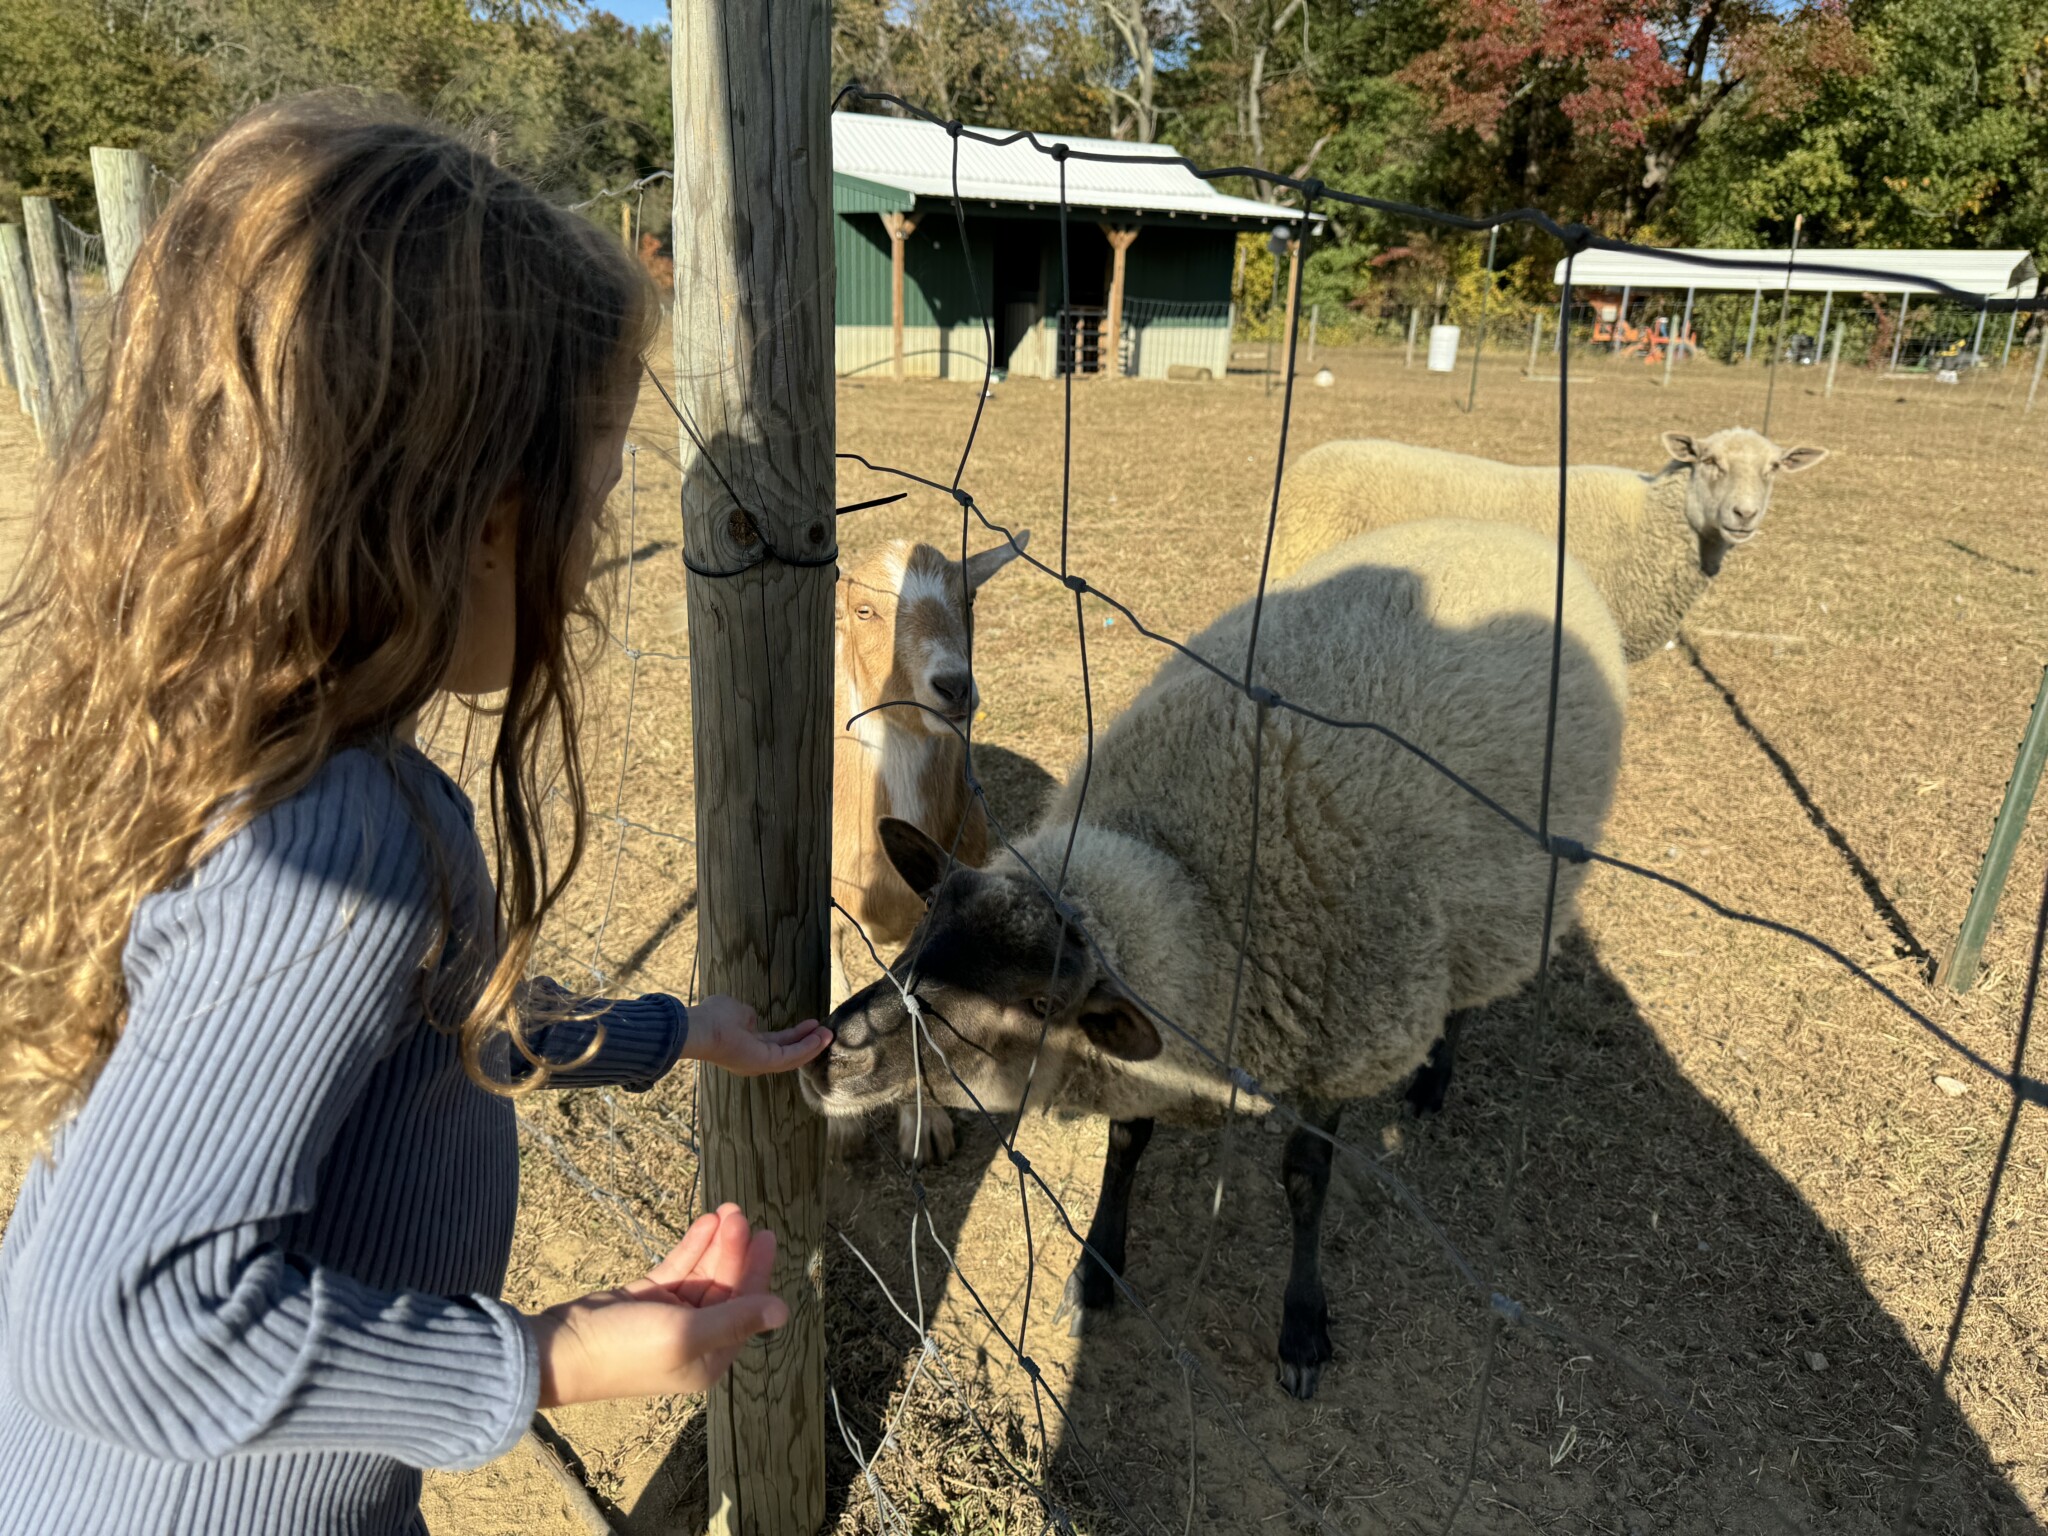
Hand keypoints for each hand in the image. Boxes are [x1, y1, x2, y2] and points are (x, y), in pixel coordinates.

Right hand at [528, 1204, 788, 1407]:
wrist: (559, 1349)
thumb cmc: (625, 1349)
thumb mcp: (686, 1333)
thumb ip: (736, 1319)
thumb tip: (784, 1312)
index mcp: (709, 1358)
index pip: (745, 1309)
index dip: (757, 1271)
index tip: (767, 1236)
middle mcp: (695, 1340)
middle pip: (725, 1288)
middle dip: (734, 1249)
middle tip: (739, 1212)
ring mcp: (669, 1318)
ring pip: (703, 1275)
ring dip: (715, 1243)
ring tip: (726, 1210)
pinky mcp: (648, 1300)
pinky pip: (679, 1269)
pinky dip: (692, 1247)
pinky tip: (705, 1223)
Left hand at [685, 995, 831, 1075]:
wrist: (702, 1028)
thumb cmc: (713, 1017)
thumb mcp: (736, 1011)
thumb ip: (747, 1016)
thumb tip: (752, 1018)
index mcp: (747, 1047)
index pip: (775, 1043)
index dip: (794, 1035)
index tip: (810, 1025)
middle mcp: (755, 1059)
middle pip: (787, 1051)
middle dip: (807, 1041)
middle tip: (825, 1032)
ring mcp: (760, 1063)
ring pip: (792, 1056)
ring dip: (811, 1045)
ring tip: (828, 1034)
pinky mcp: (765, 1062)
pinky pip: (790, 1056)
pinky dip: (807, 1047)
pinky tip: (820, 1038)